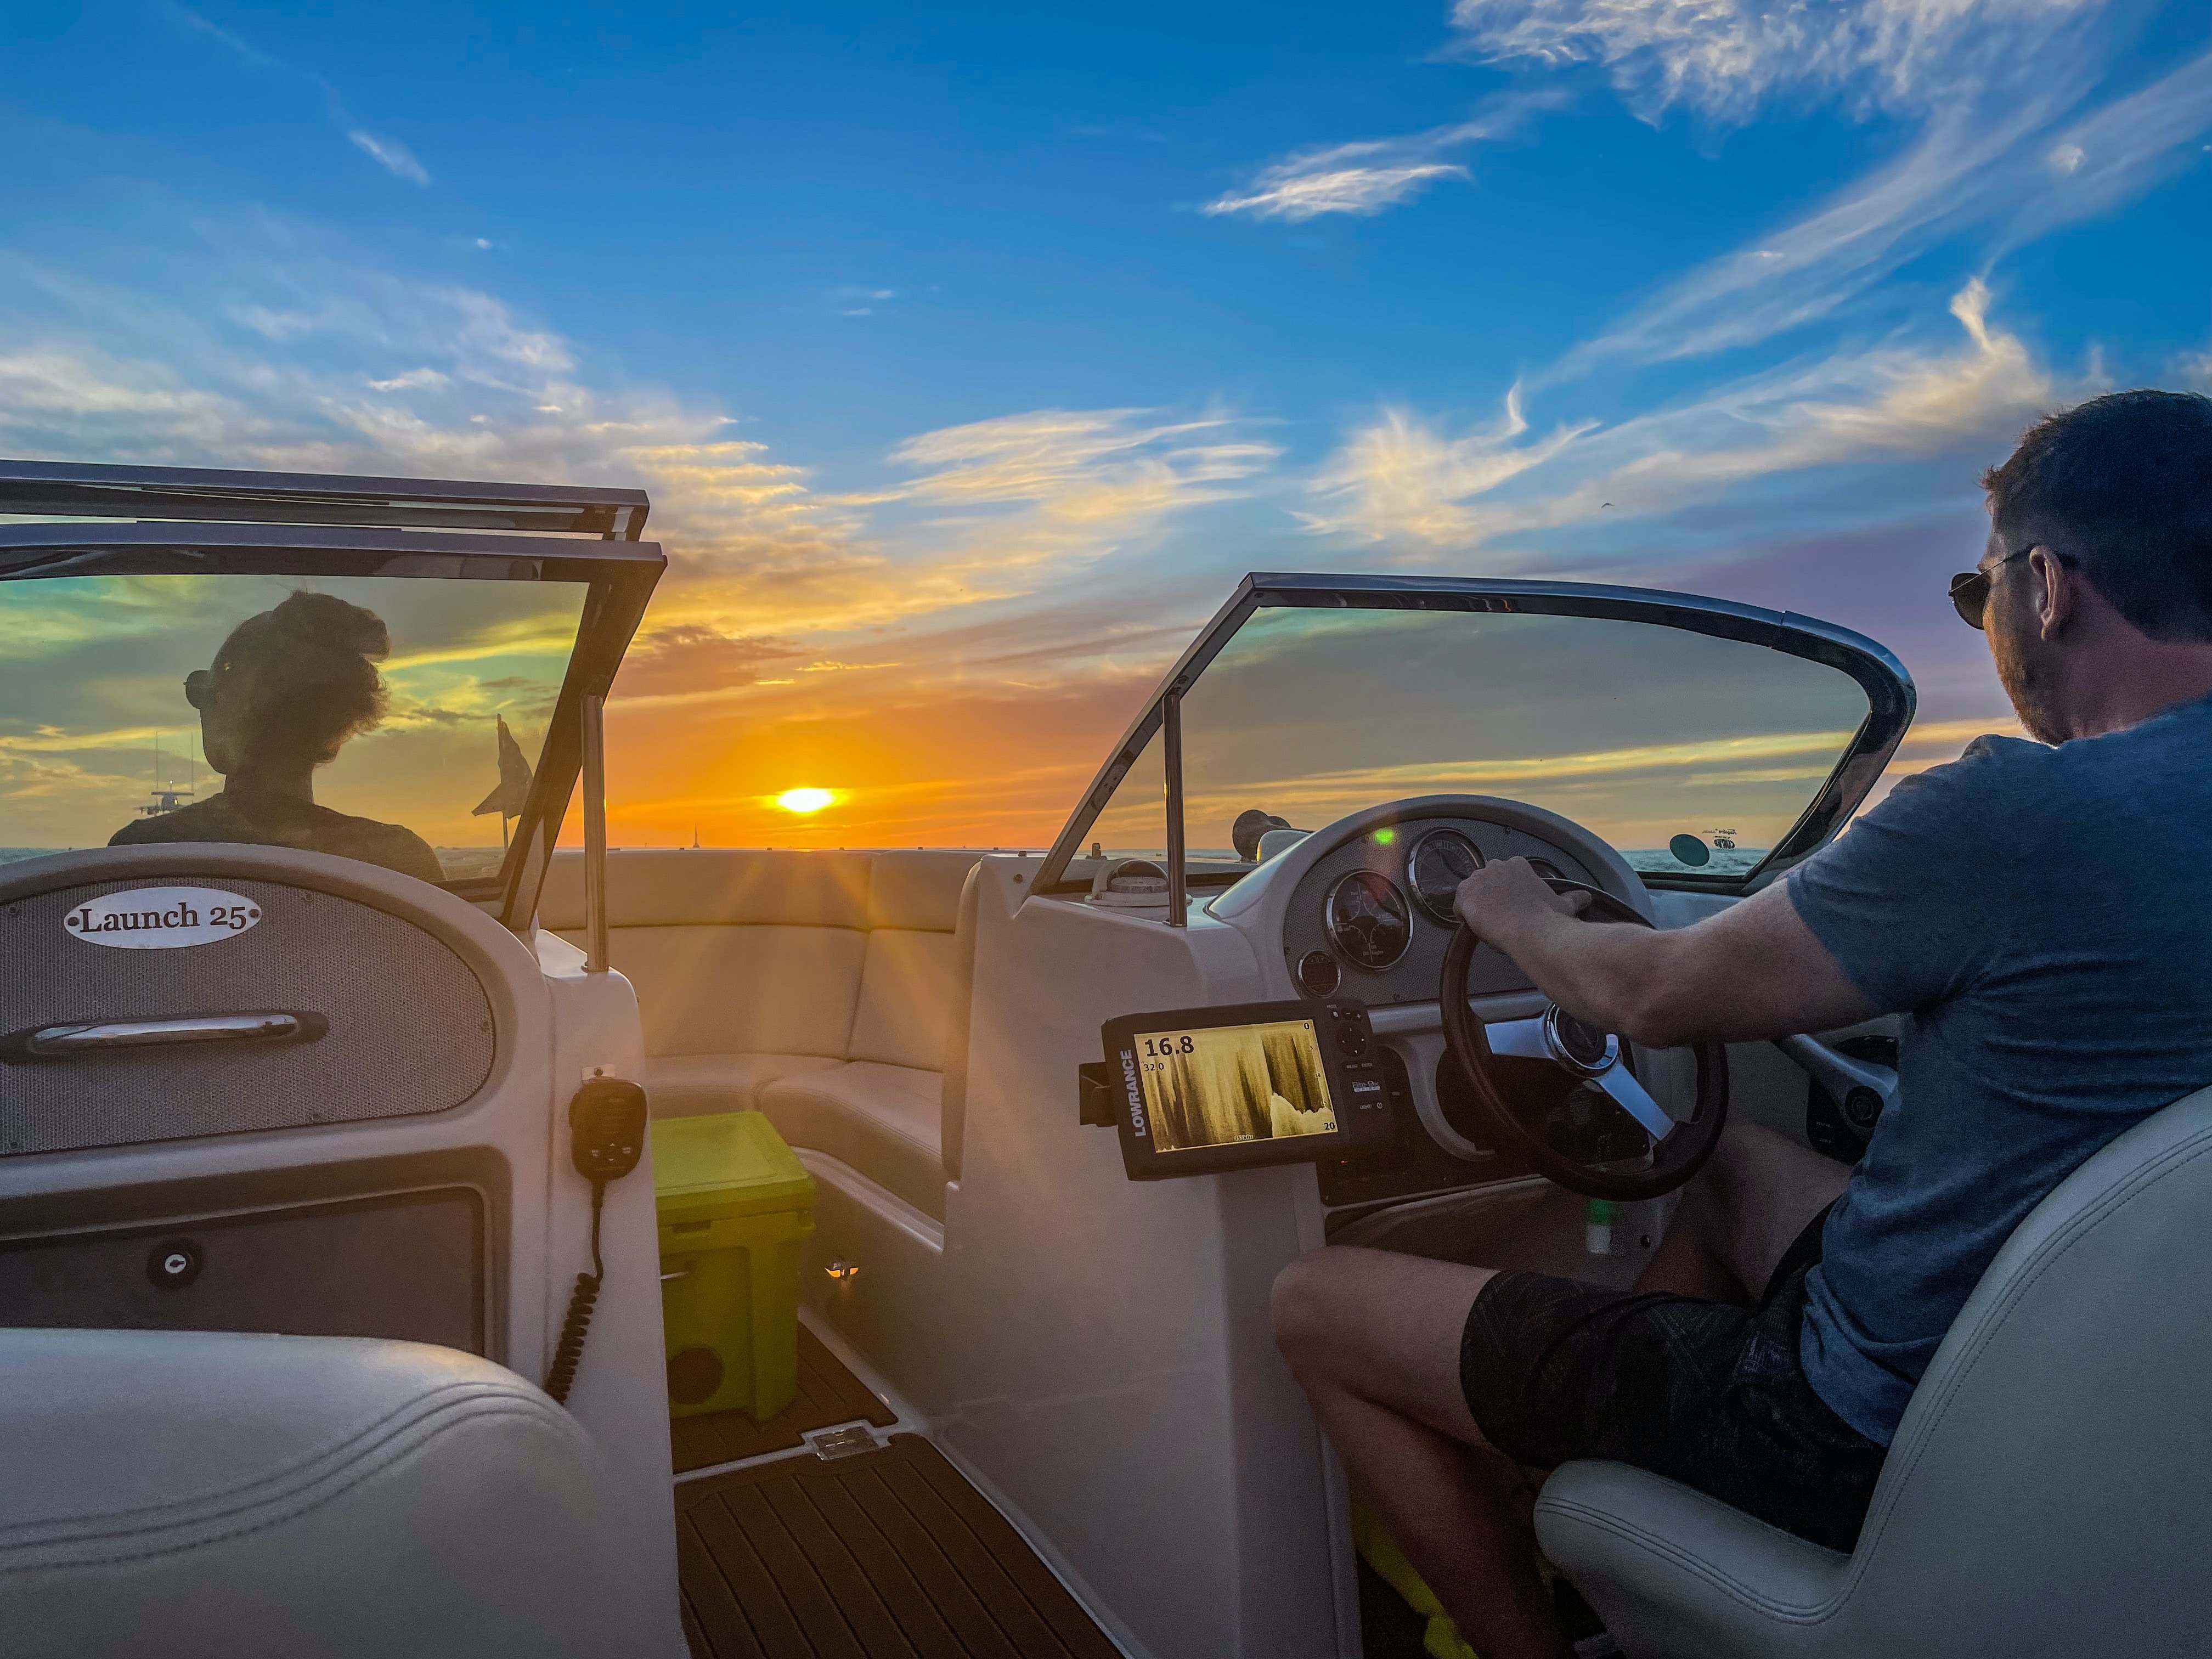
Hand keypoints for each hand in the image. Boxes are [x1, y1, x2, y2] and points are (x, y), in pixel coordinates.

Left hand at [1454, 857, 1591, 947]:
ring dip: (1478, 906)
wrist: (1532, 932)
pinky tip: (1479, 926)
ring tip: (1491, 923)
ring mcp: (1478, 879)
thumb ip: (1573, 898)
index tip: (1513, 906)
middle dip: (1491, 897)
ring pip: (1472, 893)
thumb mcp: (1563, 905)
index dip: (1507, 893)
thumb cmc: (1547, 919)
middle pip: (1486, 882)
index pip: (1505, 876)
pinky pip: (1459, 906)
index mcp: (1517, 865)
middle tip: (1502, 916)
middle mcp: (1496, 866)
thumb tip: (1585, 897)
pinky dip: (1466, 916)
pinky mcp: (1465, 894)